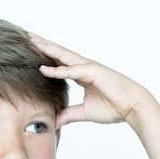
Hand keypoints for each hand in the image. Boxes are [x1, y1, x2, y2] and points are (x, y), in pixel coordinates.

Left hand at [29, 33, 155, 129]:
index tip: (30, 51)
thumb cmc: (113, 107)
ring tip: (32, 40)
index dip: (46, 57)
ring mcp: (88, 68)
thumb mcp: (84, 112)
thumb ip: (69, 115)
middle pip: (59, 54)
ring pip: (63, 56)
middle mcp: (83, 68)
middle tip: (27, 36)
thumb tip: (55, 122)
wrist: (132, 107)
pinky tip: (44, 69)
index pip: (59, 63)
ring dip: (47, 48)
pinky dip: (57, 70)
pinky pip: (71, 71)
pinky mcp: (93, 72)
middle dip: (43, 45)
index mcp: (81, 75)